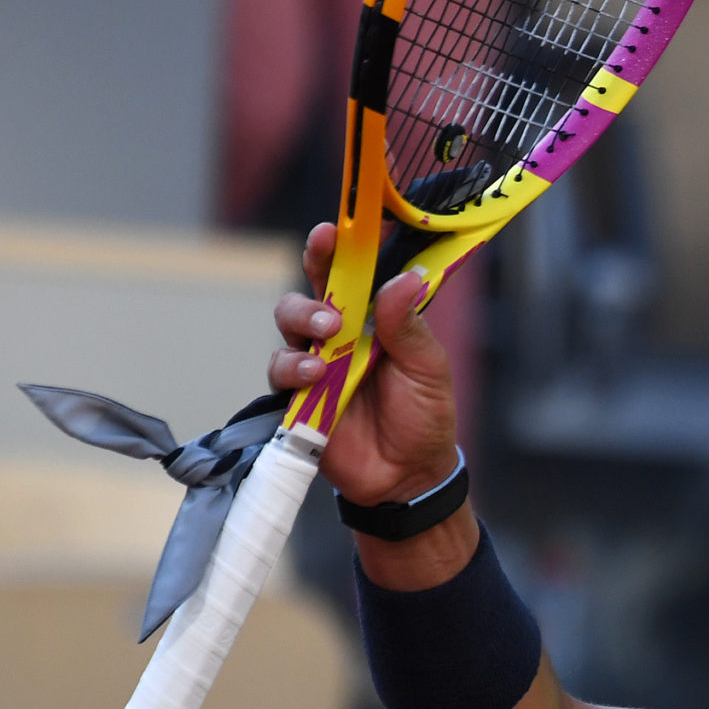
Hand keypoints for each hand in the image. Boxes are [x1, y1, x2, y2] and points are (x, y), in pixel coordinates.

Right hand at [267, 223, 461, 506]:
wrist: (410, 476)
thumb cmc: (424, 417)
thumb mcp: (428, 369)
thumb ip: (409, 327)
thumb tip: (405, 279)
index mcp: (373, 321)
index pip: (350, 275)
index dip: (337, 250)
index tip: (332, 231)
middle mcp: (339, 337)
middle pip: (308, 296)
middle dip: (311, 296)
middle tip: (331, 315)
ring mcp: (315, 366)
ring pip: (287, 331)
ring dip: (300, 332)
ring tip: (322, 353)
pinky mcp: (298, 398)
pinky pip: (280, 374)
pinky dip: (291, 369)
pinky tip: (310, 377)